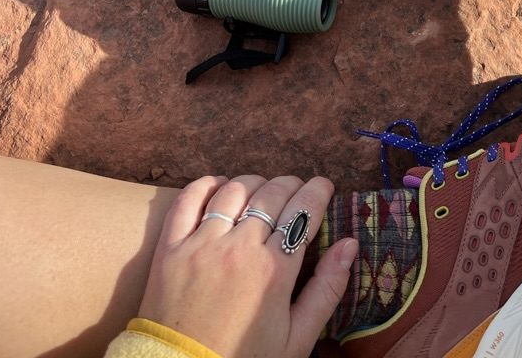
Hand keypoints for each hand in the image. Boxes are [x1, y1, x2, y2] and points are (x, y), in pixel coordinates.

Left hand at [138, 174, 357, 357]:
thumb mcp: (297, 338)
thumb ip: (327, 289)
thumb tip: (350, 244)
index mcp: (274, 269)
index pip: (304, 209)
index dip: (319, 190)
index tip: (324, 185)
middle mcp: (239, 248)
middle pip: (272, 193)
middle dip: (292, 184)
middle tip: (297, 191)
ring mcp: (202, 244)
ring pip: (235, 189)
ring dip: (255, 183)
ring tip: (262, 192)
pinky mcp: (171, 247)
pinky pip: (189, 199)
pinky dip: (207, 184)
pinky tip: (221, 187)